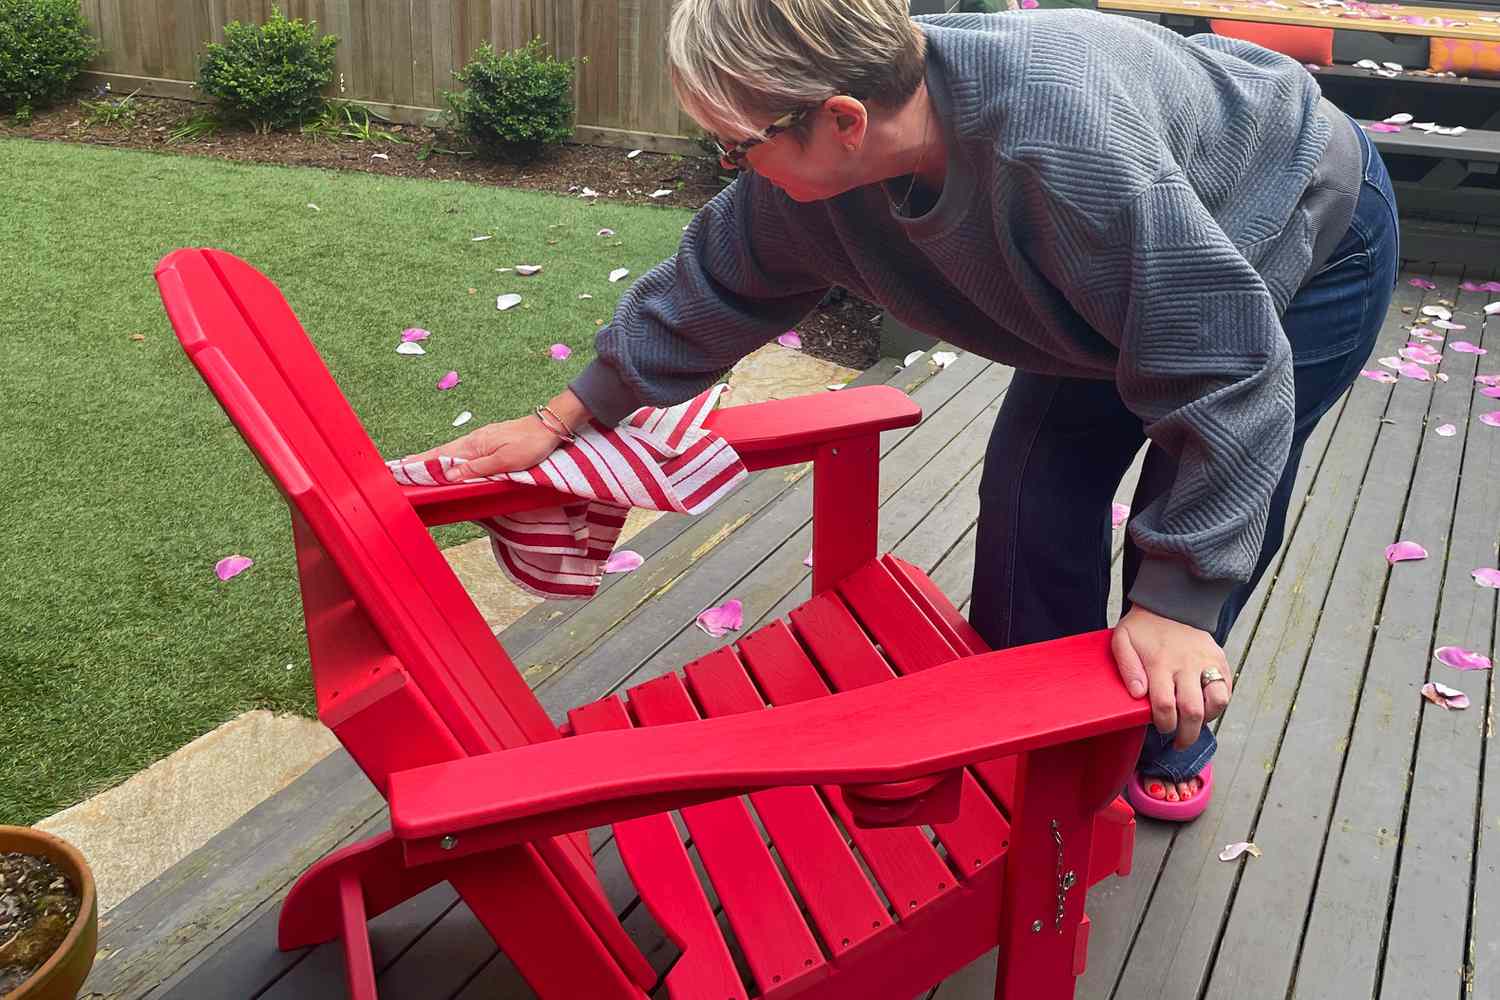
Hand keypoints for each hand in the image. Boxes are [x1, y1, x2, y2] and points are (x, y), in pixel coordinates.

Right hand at [403, 413, 561, 480]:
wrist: (550, 427)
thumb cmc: (531, 445)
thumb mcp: (504, 461)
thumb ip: (476, 469)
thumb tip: (448, 475)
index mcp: (473, 445)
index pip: (439, 456)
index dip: (419, 463)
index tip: (399, 468)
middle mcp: (473, 442)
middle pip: (441, 454)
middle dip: (420, 463)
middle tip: (399, 471)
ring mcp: (480, 442)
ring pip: (451, 454)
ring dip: (433, 462)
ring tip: (415, 470)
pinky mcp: (489, 444)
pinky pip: (463, 454)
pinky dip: (449, 460)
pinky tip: (446, 465)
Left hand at [1111, 605, 1232, 750]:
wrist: (1170, 604)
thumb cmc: (1142, 628)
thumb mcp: (1122, 640)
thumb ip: (1127, 667)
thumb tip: (1137, 693)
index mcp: (1160, 663)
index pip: (1165, 706)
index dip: (1164, 724)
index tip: (1161, 727)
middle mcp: (1186, 665)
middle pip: (1193, 711)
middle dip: (1187, 734)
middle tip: (1179, 742)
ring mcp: (1207, 662)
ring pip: (1218, 701)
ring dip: (1208, 719)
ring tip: (1194, 724)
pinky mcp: (1220, 660)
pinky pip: (1227, 689)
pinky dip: (1219, 704)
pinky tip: (1205, 708)